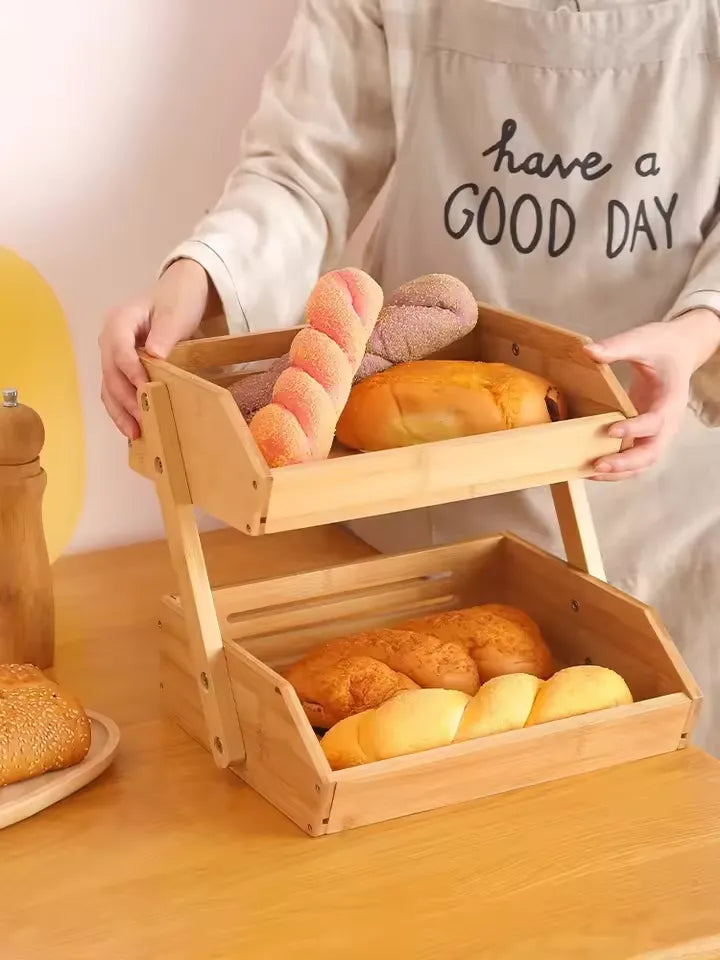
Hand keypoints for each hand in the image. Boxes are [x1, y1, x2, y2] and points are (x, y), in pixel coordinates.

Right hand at [99, 259, 212, 438]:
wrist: (179, 295)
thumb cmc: (178, 301)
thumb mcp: (175, 313)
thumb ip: (164, 333)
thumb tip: (154, 356)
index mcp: (119, 321)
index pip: (118, 349)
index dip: (130, 370)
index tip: (145, 388)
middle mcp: (110, 339)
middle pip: (110, 372)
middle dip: (125, 398)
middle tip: (142, 420)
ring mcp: (113, 355)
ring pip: (109, 386)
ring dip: (120, 410)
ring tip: (135, 433)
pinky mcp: (122, 369)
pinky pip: (116, 391)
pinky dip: (123, 409)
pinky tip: (134, 428)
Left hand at [585, 309, 719, 480]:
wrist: (679, 351)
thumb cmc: (662, 346)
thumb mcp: (642, 340)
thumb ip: (617, 347)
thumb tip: (588, 350)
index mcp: (670, 399)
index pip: (656, 421)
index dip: (635, 429)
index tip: (611, 430)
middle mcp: (666, 422)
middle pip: (651, 453)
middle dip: (625, 463)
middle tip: (597, 464)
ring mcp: (656, 431)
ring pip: (642, 461)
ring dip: (618, 471)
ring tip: (589, 472)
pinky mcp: (644, 433)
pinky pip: (633, 456)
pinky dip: (616, 466)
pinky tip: (591, 466)